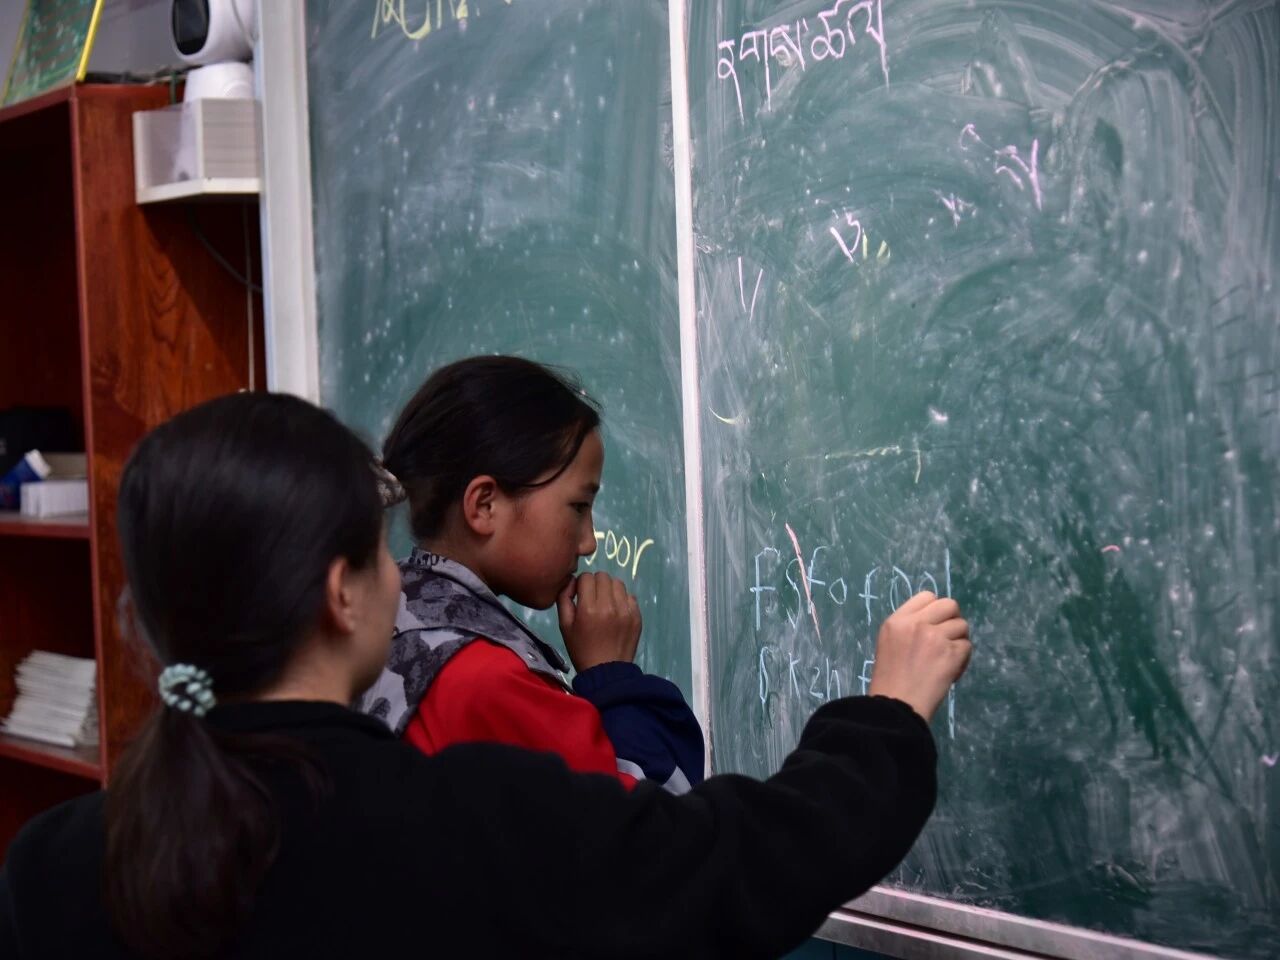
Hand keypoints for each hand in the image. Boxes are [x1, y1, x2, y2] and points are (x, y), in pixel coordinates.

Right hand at [556, 572, 641, 671]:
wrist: (607, 671)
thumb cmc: (581, 649)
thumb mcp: (564, 626)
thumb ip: (564, 599)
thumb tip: (572, 581)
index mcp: (589, 609)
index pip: (587, 577)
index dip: (581, 583)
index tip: (580, 594)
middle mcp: (609, 606)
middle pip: (603, 576)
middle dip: (596, 583)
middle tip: (593, 598)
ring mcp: (626, 610)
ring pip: (618, 583)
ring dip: (610, 589)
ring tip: (606, 603)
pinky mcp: (637, 616)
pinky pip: (630, 596)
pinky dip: (622, 599)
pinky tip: (616, 612)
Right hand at [867, 591, 970, 722]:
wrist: (896, 705)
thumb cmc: (889, 680)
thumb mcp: (889, 643)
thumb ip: (909, 628)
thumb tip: (935, 622)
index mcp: (897, 620)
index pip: (927, 596)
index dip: (935, 610)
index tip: (933, 625)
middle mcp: (917, 623)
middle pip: (949, 605)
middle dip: (952, 620)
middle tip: (947, 639)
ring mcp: (935, 637)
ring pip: (962, 626)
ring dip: (958, 642)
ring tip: (947, 659)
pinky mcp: (951, 653)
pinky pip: (967, 646)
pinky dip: (963, 659)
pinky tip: (951, 671)